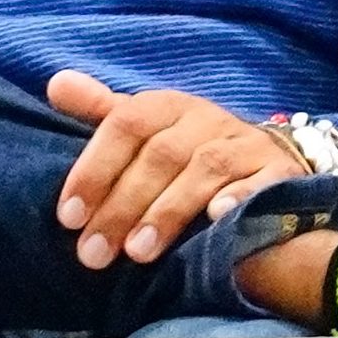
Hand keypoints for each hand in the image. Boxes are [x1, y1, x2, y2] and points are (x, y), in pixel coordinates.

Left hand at [47, 70, 304, 268]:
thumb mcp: (145, 127)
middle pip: (160, 156)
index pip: (124, 125)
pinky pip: (261, 183)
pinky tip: (215, 221)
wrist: (265, 160)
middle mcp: (206, 119)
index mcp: (166, 105)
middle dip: (123, 206)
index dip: (94, 169)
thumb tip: (57, 84)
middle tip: (94, 252)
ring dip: (168, 211)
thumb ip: (100, 111)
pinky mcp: (280, 172)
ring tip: (138, 253)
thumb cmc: (186, 150)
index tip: (68, 216)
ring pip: (204, 170)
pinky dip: (238, 199)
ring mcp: (245, 144)